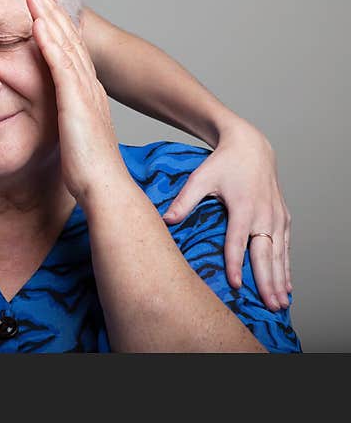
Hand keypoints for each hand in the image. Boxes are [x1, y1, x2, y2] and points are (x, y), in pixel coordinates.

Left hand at [27, 0, 129, 202]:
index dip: (57, 26)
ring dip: (50, 16)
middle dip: (53, 10)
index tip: (41, 6)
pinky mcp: (77, 103)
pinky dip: (50, 42)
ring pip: (66, 45)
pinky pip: (61, 66)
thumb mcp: (72, 137)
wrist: (105, 190)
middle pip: (70, 40)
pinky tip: (38, 23)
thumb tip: (56, 120)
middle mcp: (89, 87)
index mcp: (87, 94)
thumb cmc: (87, 172)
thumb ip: (65, 121)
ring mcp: (85, 93)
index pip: (70, 51)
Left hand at [162, 121, 291, 309]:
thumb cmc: (223, 163)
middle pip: (266, 255)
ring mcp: (277, 217)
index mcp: (244, 207)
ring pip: (279, 255)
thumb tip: (165, 220)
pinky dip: (286, 267)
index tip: (235, 285)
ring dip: (280, 280)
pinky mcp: (283, 218)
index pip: (238, 242)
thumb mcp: (200, 178)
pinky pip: (285, 247)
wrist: (251, 146)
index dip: (236, 265)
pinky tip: (286, 285)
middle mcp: (264, 215)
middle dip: (267, 282)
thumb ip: (184, 201)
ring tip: (280, 303)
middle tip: (269, 305)